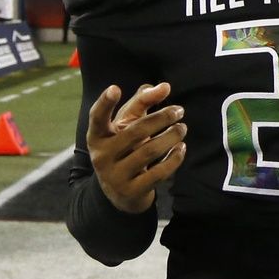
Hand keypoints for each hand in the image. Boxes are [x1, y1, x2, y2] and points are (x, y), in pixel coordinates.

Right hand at [86, 82, 186, 213]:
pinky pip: (158, 173)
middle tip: (179, 110)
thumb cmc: (125, 148)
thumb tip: (164, 86)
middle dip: (161, 118)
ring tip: (182, 128)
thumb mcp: (128, 125)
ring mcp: (115, 176)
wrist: (120, 193)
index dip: (105, 103)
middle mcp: (101, 156)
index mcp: (96, 137)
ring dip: (171, 137)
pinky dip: (174, 158)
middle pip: (136, 132)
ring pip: (149, 151)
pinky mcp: (132, 191)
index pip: (97, 118)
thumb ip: (142, 102)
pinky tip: (181, 148)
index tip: (115, 88)